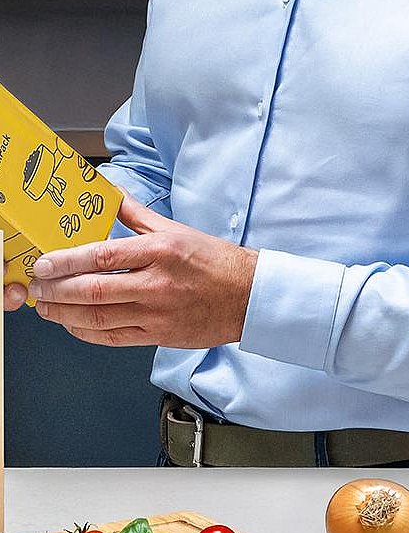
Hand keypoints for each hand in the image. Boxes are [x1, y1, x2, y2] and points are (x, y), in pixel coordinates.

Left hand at [12, 194, 259, 347]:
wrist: (247, 297)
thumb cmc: (214, 262)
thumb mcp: (176, 230)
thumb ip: (137, 215)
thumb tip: (111, 194)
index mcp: (160, 252)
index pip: (104, 256)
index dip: (68, 261)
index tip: (46, 263)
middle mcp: (156, 284)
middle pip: (94, 291)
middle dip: (57, 291)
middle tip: (37, 286)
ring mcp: (156, 314)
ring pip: (99, 319)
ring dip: (65, 315)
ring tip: (46, 307)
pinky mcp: (157, 336)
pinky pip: (113, 338)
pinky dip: (86, 333)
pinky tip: (72, 325)